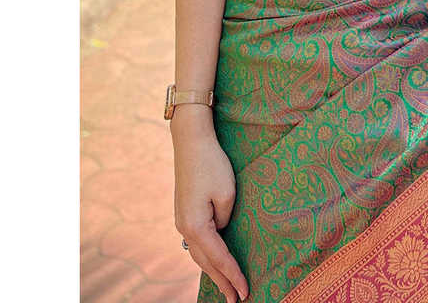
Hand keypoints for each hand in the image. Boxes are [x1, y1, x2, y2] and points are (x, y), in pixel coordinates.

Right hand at [173, 113, 249, 302]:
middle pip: (206, 262)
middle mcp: (184, 228)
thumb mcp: (227, 193)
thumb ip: (226, 219)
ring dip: (213, 271)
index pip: (219, 258)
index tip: (245, 292)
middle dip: (222, 282)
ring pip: (199, 254)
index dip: (233, 276)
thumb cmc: (213, 164)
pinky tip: (212, 261)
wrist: (191, 141)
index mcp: (196, 227)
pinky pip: (197, 242)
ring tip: (225, 287)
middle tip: (236, 300)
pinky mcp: (184, 212)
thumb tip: (222, 229)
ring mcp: (181, 220)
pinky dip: (206, 256)